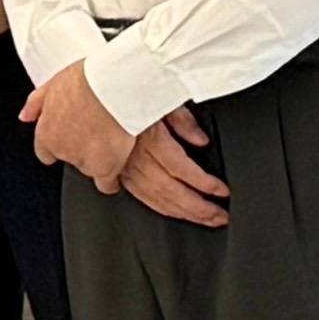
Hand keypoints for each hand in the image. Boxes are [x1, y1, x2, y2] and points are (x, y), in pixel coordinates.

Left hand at [26, 64, 133, 188]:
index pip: (46, 152)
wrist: (111, 87)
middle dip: (80, 148)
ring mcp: (83, 161)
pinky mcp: (105, 168)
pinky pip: (106, 184)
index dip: (59, 145)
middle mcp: (61, 150)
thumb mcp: (52, 84)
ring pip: (88, 169)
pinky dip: (111, 179)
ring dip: (97, 158)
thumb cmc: (85, 81)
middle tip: (95, 130)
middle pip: (70, 158)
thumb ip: (35, 104)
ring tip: (111, 138)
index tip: (71, 137)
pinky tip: (116, 170)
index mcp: (46, 133)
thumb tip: (24, 117)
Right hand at [120, 104, 225, 223]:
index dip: (203, 183)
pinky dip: (164, 209)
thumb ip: (183, 120)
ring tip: (208, 219)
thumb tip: (201, 139)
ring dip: (185, 213)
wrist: (96, 106)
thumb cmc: (129, 100)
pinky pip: (144, 198)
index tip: (222, 190)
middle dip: (199, 208)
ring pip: (158, 199)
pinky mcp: (121, 175)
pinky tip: (180, 213)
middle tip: (221, 215)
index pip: (180, 168)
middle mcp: (136, 158)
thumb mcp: (160, 99)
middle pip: (171, 191)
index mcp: (149, 139)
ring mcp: (126, 170)